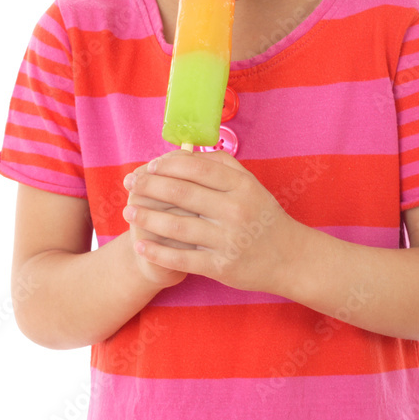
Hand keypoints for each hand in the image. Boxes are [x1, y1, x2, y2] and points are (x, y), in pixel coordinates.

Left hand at [122, 150, 297, 293]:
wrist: (290, 258)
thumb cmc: (263, 216)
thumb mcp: (250, 185)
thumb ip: (222, 165)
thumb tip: (184, 153)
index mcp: (241, 186)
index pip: (196, 168)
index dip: (168, 164)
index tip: (149, 166)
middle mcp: (235, 210)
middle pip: (182, 193)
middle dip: (149, 186)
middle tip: (129, 184)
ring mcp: (229, 240)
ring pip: (178, 226)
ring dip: (147, 217)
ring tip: (128, 210)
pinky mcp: (222, 267)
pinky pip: (183, 259)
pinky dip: (158, 252)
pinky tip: (140, 245)